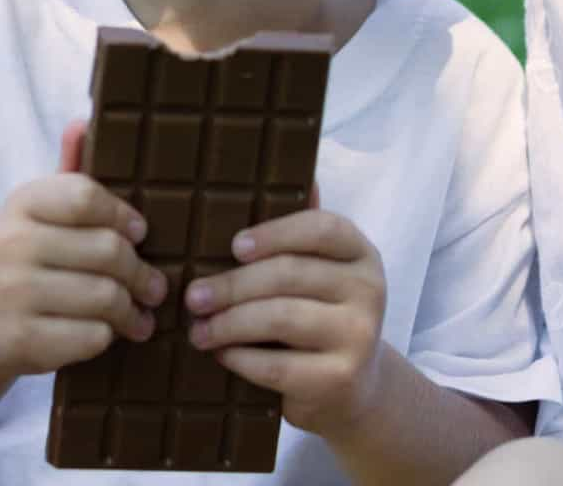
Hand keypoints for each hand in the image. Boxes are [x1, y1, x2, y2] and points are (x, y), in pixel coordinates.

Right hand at [0, 120, 168, 374]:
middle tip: (156, 286)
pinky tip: (111, 333)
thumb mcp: (47, 211)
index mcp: (21, 203)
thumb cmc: (34, 256)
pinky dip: (109, 336)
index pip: (88, 197)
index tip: (142, 232)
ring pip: (105, 297)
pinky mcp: (19, 340)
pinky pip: (92, 337)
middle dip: (142, 272)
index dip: (124, 216)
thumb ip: (71, 168)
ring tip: (142, 313)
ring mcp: (11, 294)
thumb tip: (83, 121)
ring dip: (132, 309)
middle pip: (107, 251)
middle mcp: (9, 244)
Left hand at [184, 192, 387, 437]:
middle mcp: (370, 290)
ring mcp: (359, 336)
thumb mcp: (320, 273)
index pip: (322, 227)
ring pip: (281, 318)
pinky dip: (240, 358)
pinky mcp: (340, 378)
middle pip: (290, 274)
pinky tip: (221, 354)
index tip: (233, 246)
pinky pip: (278, 365)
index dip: (275, 233)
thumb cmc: (321, 317)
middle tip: (193, 296)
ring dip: (229, 323)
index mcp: (361, 253)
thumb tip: (287, 175)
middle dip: (233, 284)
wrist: (352, 388)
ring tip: (198, 330)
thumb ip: (302, 233)